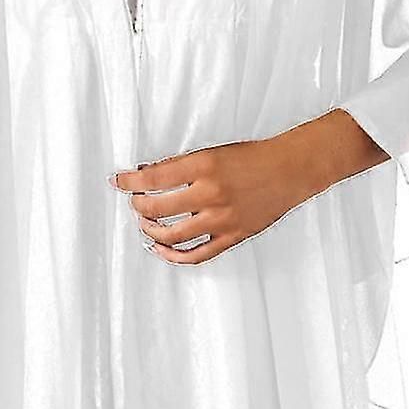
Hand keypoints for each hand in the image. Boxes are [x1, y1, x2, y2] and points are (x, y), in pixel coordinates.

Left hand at [112, 134, 314, 264]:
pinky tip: (161, 249)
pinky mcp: (232, 236)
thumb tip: (147, 176)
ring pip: (170, 235)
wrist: (290, 170)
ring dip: (150, 230)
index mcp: (204, 166)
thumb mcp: (213, 152)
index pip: (152, 178)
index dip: (128, 181)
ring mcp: (222, 219)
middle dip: (138, 205)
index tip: (118, 181)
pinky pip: (196, 255)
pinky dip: (173, 256)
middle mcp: (211, 193)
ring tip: (146, 223)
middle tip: (135, 201)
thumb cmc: (254, 158)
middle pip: (156, 208)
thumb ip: (181, 166)